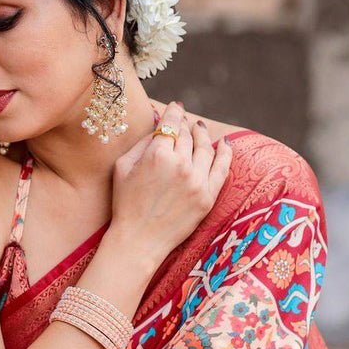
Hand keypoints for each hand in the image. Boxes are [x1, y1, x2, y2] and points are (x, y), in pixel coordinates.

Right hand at [110, 100, 231, 265]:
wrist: (138, 240)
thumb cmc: (125, 204)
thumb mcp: (122, 167)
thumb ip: (142, 143)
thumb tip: (160, 128)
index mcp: (157, 154)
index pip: (171, 124)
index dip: (174, 112)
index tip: (176, 108)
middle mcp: (180, 165)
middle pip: (187, 135)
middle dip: (185, 126)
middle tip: (184, 122)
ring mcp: (196, 181)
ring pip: (206, 148)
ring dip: (203, 135)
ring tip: (200, 129)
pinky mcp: (207, 197)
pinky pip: (222, 168)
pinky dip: (226, 153)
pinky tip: (225, 144)